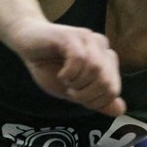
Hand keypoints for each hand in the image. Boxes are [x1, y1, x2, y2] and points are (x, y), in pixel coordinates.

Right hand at [8, 20, 125, 115]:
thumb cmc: (48, 67)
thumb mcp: (74, 91)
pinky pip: (80, 59)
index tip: (76, 96)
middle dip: (87, 95)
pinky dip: (69, 74)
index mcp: (106, 60)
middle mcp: (101, 47)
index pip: (114, 90)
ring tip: (65, 80)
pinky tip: (61, 73)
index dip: (94, 101)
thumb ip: (97, 100)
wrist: (26, 42)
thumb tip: (121, 110)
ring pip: (96, 70)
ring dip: (77, 83)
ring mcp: (88, 39)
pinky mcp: (73, 35)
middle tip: (70, 90)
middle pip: (107, 82)